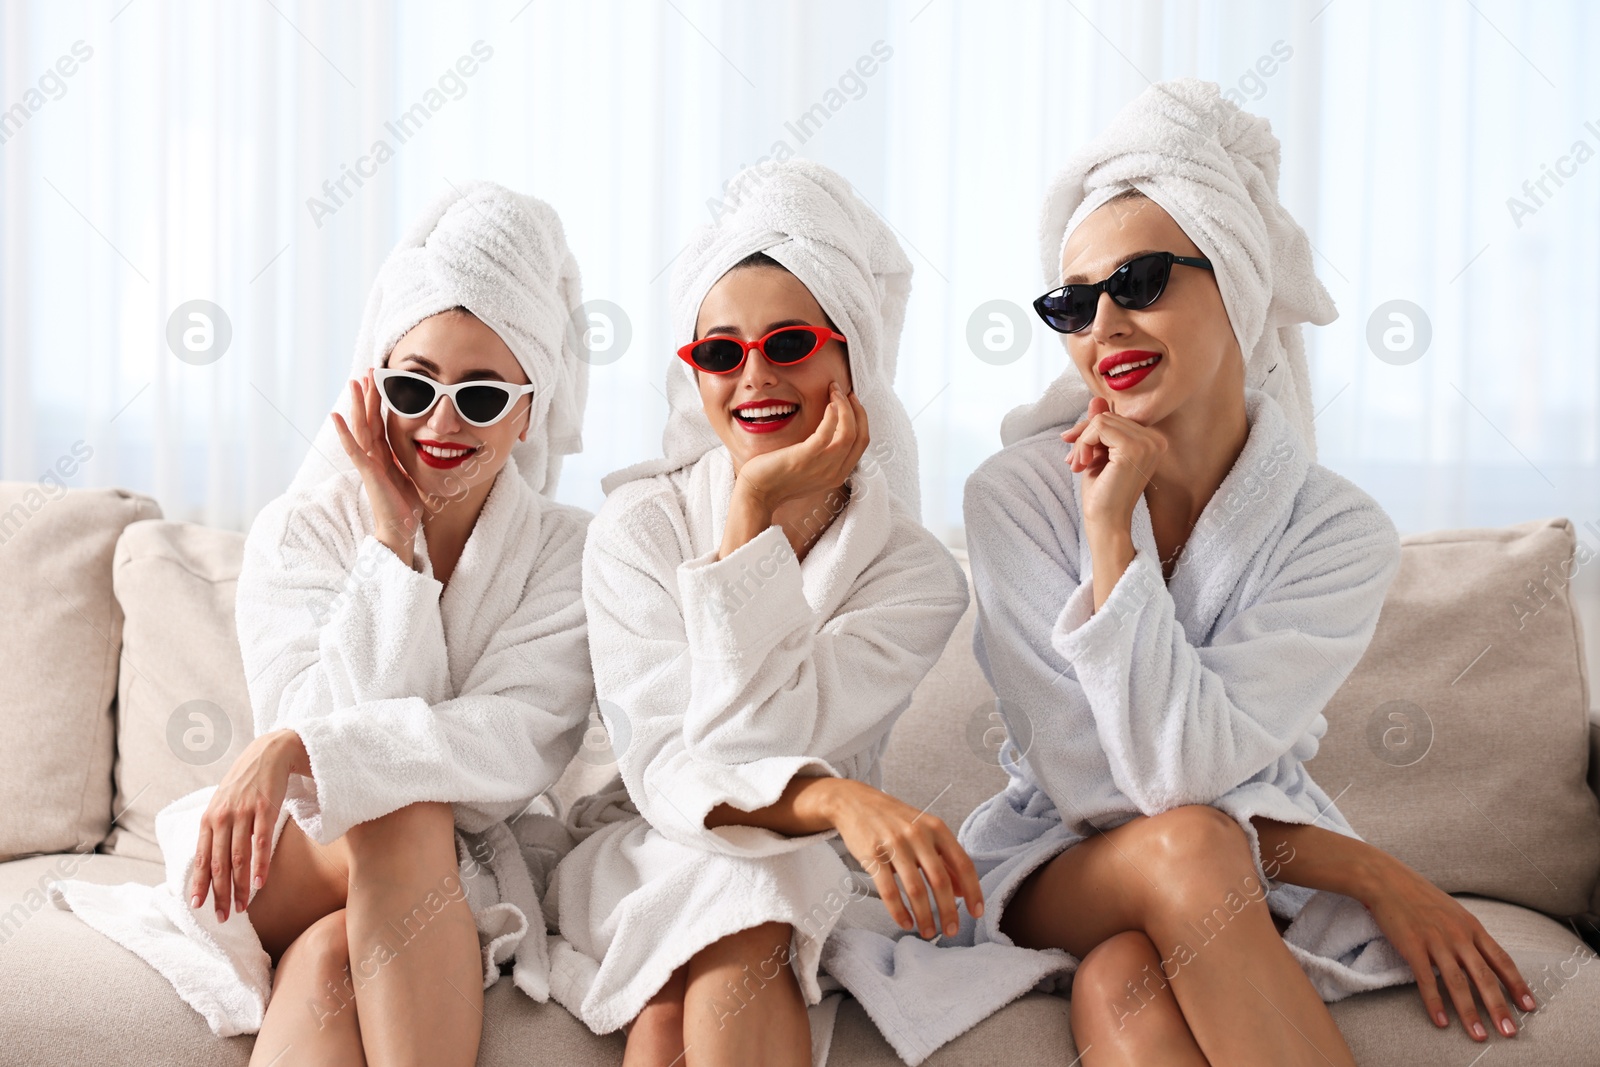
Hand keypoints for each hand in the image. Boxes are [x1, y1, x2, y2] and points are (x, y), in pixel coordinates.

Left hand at [188, 729, 308, 921]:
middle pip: (218, 864)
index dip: (199, 884)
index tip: (198, 907)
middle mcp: (222, 817)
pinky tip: (260, 883)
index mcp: (209, 818)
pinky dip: (259, 865)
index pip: (201, 859)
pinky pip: (260, 842)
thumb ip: (217, 829)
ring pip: (238, 857)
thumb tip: (212, 861)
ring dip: (240, 886)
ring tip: (242, 907)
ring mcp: (243, 813)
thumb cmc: (246, 783)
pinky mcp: (265, 808)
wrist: (270, 752)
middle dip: (219, 893)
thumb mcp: (224, 804)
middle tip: (223, 916)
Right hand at [330, 370, 426, 565]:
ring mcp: (369, 463)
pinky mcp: (368, 472)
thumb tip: (424, 449)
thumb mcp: (412, 475)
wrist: (401, 530)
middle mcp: (374, 456)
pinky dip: (344, 432)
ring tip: (353, 382)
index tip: (380, 382)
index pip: (380, 423)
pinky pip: (354, 449)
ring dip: (357, 404)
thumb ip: (409, 461)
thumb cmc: (406, 506)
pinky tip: (335, 416)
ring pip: (361, 428)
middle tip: (366, 371)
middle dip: (368, 395)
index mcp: (385, 456)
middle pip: (369, 419)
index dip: (380, 403)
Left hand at [734, 381, 868, 514]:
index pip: (861, 443)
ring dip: (844, 407)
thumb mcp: (809, 470)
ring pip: (848, 432)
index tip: (850, 403)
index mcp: (837, 475)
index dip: (860, 419)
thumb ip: (823, 456)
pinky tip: (828, 404)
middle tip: (845, 392)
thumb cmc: (777, 479)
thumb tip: (830, 430)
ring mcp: (823, 466)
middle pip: (860, 435)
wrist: (758, 493)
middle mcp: (835, 472)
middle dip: (856, 409)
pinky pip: (828, 432)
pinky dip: (832, 415)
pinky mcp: (807, 457)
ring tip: (834, 391)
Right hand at [822, 779, 983, 939]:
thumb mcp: (925, 831)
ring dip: (925, 916)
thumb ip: (944, 858)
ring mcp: (894, 844)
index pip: (963, 863)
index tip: (976, 913)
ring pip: (915, 889)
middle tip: (951, 931)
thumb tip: (962, 891)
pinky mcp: (872, 855)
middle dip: (949, 911)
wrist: (855, 802)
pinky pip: (888, 890)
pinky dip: (899, 912)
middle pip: (940, 880)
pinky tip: (906, 923)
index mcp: (936, 828)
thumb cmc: (895, 819)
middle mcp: (918, 835)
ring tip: (928, 932)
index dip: (973, 891)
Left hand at [1061, 395, 1165, 530]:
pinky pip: (1098, 427)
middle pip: (1108, 416)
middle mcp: (1156, 439)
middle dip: (1084, 437)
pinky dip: (1083, 444)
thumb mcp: (1099, 453)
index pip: (1116, 418)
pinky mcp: (1133, 448)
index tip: (1074, 451)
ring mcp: (1148, 443)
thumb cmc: (1102, 492)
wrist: (1105, 522)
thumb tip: (1097, 398)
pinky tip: (1083, 465)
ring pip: (1101, 420)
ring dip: (1082, 442)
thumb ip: (1102, 426)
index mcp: (1152, 440)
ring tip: (1078, 465)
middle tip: (1074, 462)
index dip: (1090, 431)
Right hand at [1361, 855, 1536, 1040]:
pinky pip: (1426, 980)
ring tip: (1478, 1035)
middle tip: (1510, 1032)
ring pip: (1458, 983)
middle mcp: (1458, 935)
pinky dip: (1435, 1003)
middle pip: (1484, 977)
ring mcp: (1435, 941)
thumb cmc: (1418, 895)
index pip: (1501, 960)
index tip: (1529, 1007)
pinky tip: (1441, 1021)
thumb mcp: (1453, 911)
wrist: (1385, 879)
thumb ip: (1467, 933)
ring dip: (1470, 1012)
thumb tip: (1482, 956)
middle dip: (1499, 1007)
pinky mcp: (1412, 946)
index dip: (1517, 985)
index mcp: (1472, 927)